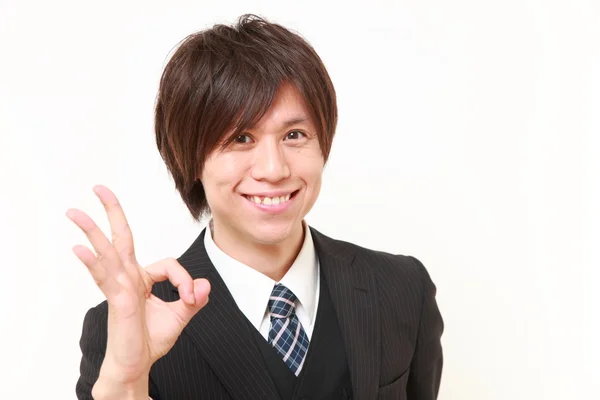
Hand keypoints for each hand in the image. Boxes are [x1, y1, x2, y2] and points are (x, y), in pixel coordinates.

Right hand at [67, 185, 210, 391]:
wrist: (136, 365)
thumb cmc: (151, 340)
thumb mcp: (181, 315)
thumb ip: (195, 298)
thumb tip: (205, 284)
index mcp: (142, 278)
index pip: (169, 264)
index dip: (186, 279)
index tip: (192, 296)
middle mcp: (128, 278)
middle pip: (121, 238)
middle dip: (112, 212)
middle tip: (99, 188)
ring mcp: (120, 287)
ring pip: (107, 253)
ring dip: (91, 230)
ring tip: (74, 212)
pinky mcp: (117, 301)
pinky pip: (105, 278)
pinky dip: (93, 262)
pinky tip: (80, 248)